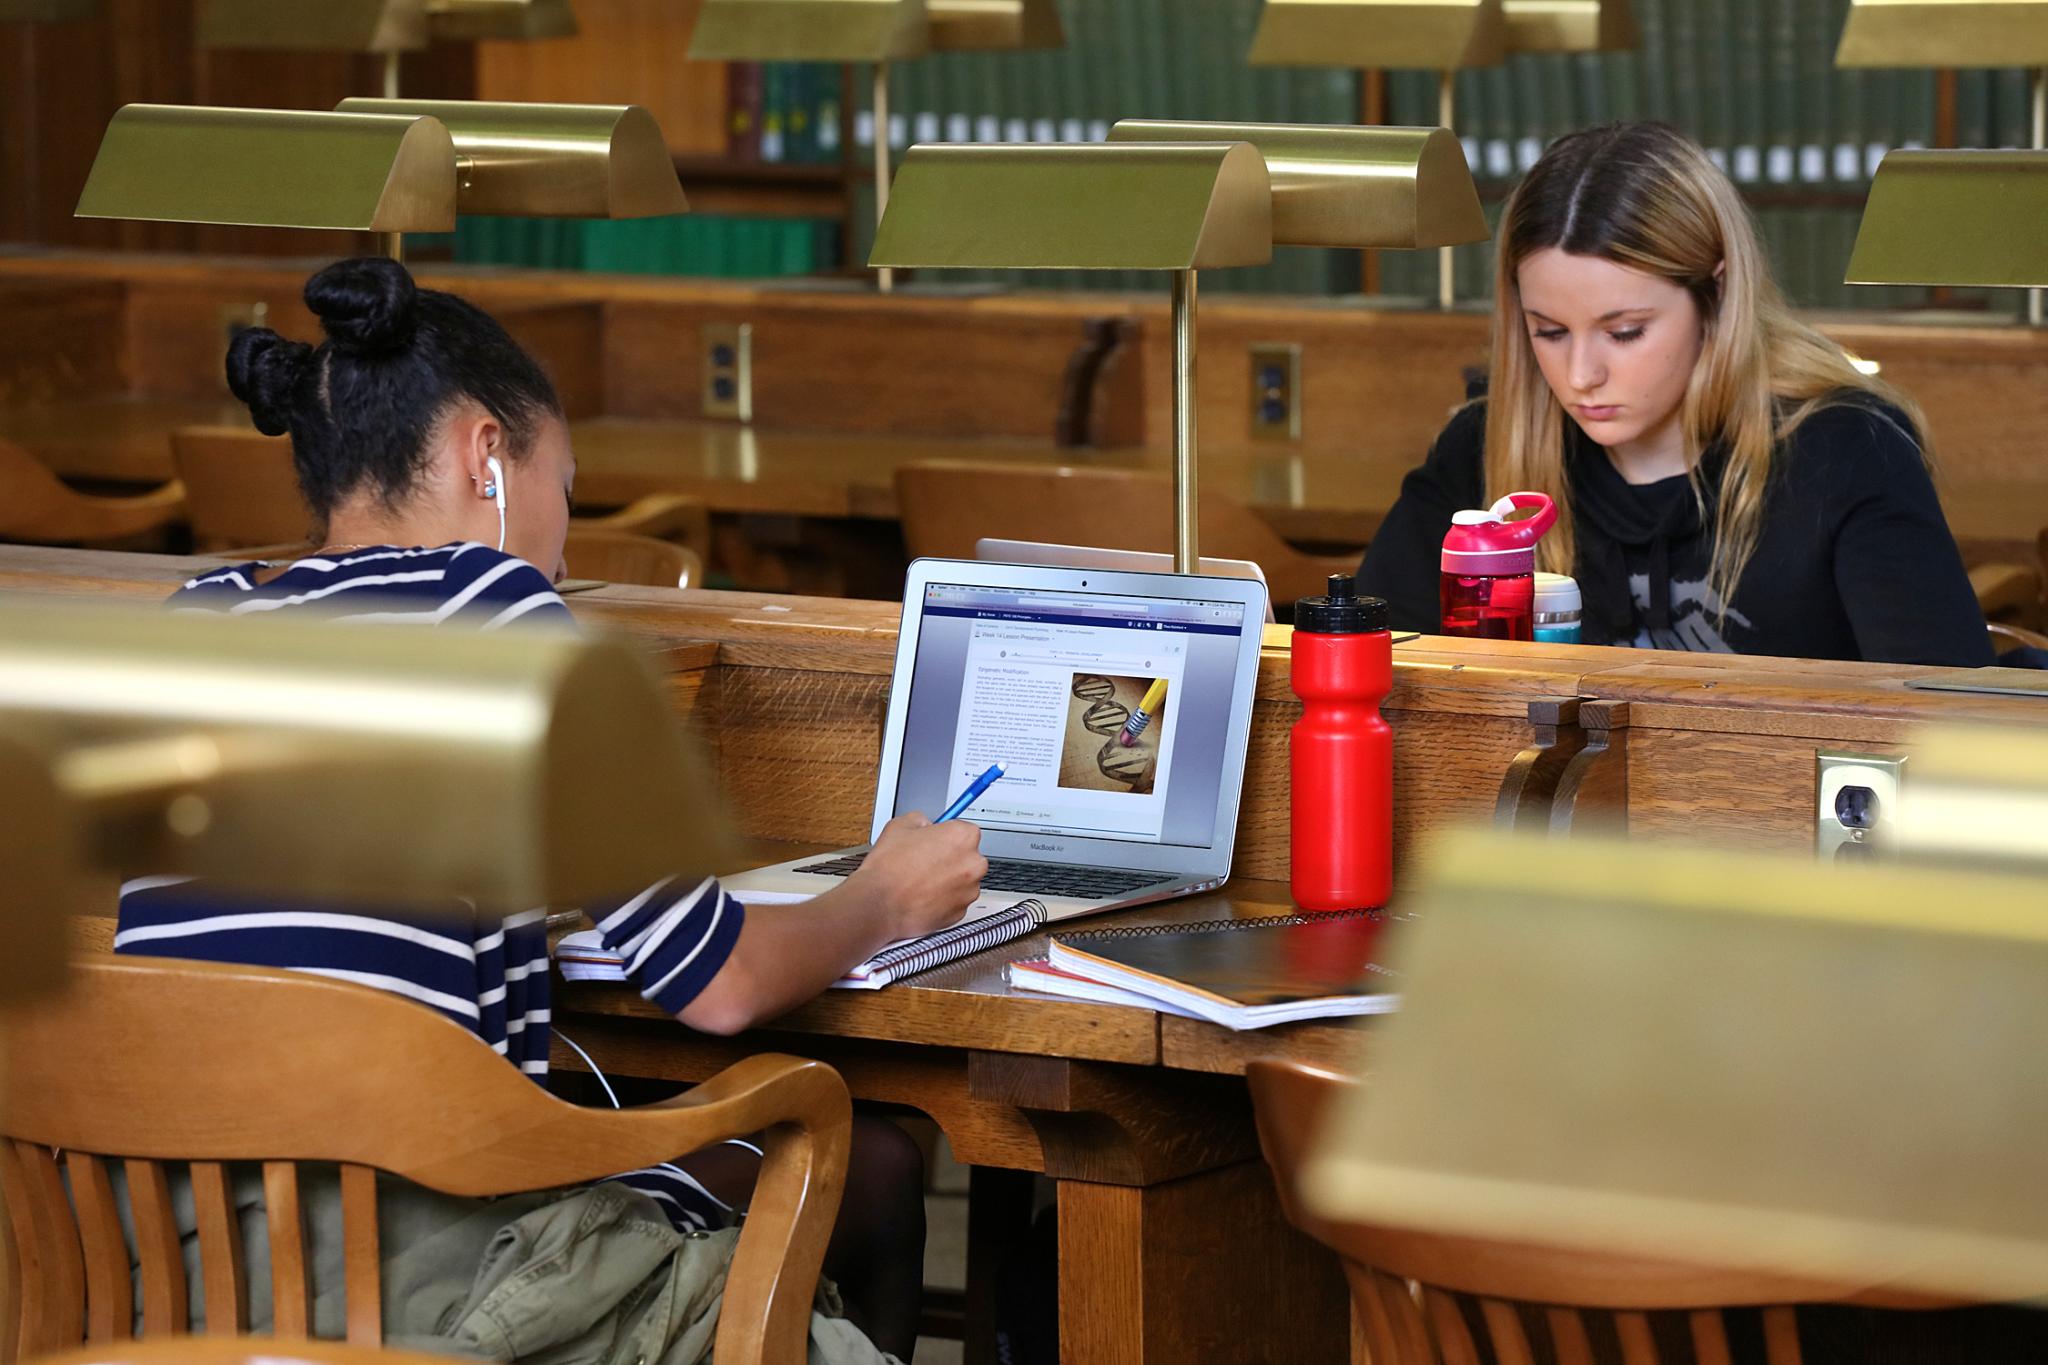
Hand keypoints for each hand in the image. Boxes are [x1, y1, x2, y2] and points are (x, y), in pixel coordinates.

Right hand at [845, 812, 986, 939]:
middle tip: (925, 861)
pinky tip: (923, 895)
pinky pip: (955, 901)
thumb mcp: (899, 825)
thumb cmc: (889, 869)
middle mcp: (973, 863)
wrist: (879, 904)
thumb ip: (920, 820)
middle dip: (949, 858)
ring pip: (962, 880)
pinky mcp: (961, 912)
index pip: (964, 830)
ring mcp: (969, 890)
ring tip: (920, 880)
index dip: (946, 835)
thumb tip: (924, 824)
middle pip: (967, 856)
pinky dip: (943, 899)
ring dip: (947, 879)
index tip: (938, 840)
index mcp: (963, 837)